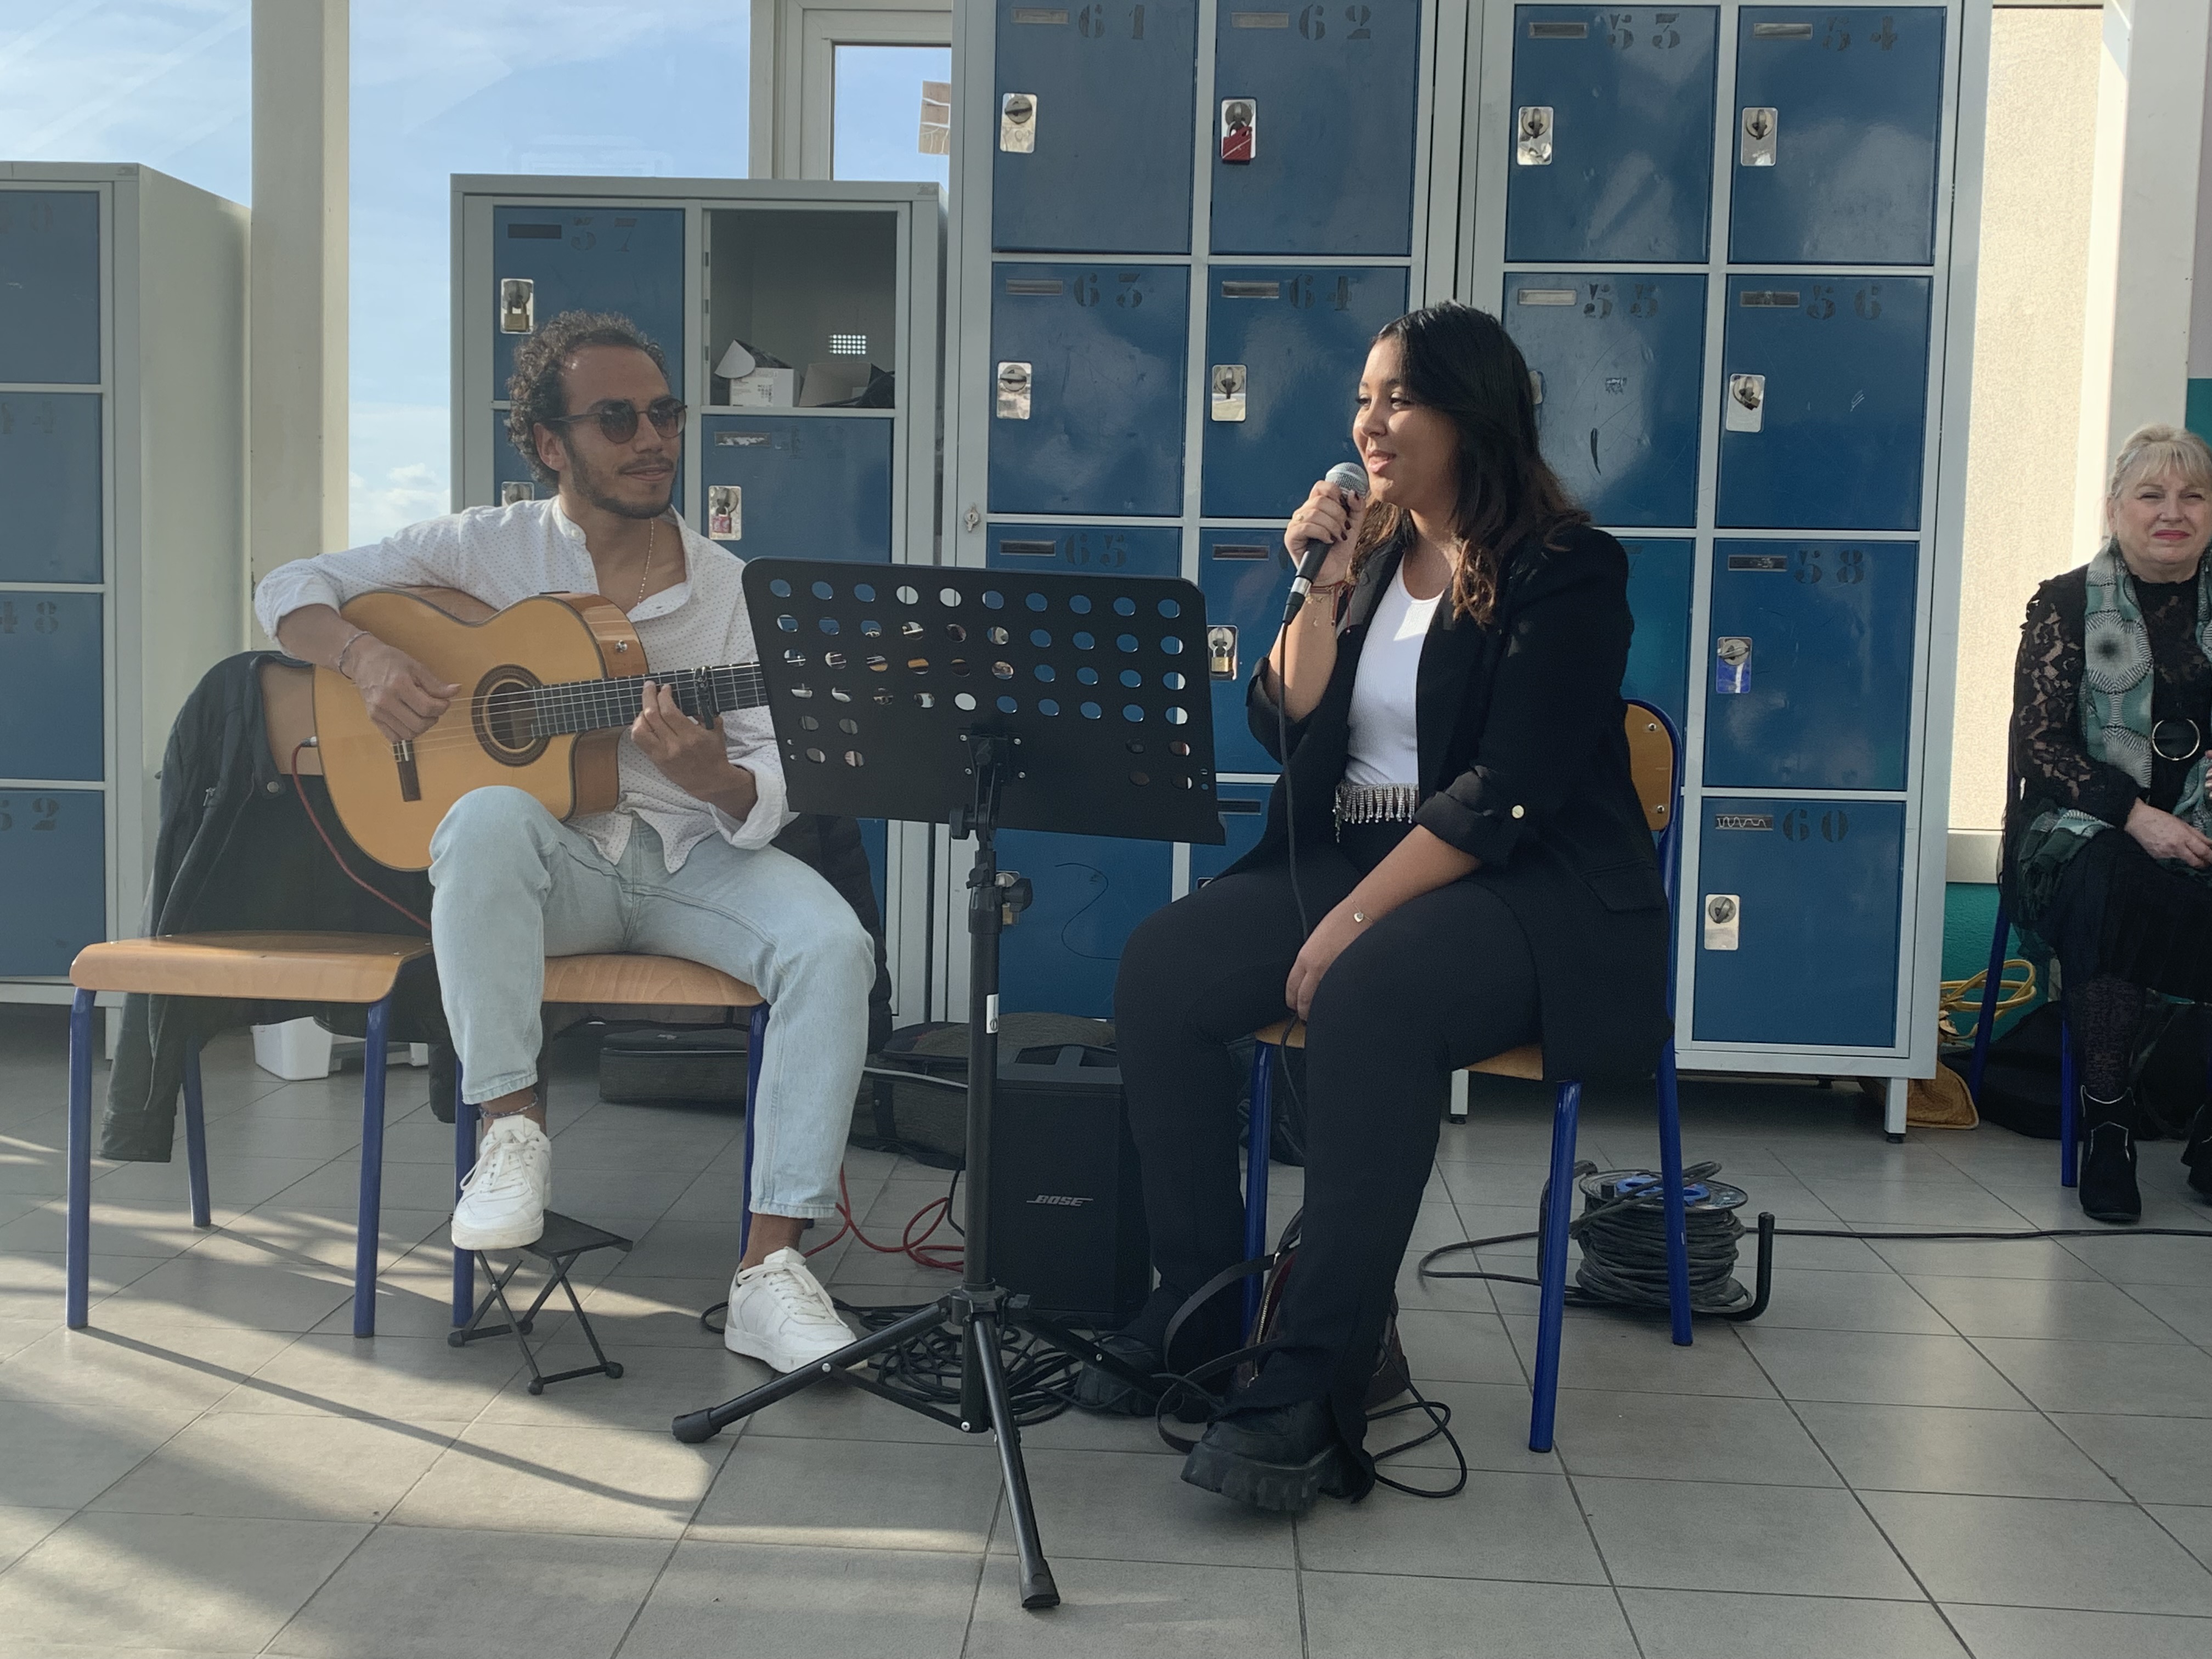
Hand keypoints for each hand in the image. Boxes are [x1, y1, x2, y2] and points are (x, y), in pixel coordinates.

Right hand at [346, 638, 458, 742]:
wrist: (363, 661)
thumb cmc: (390, 661)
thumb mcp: (416, 667)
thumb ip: (435, 683)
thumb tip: (456, 691)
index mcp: (398, 685)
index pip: (427, 708)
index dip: (442, 707)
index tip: (444, 702)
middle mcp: (386, 701)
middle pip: (419, 725)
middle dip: (433, 719)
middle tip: (434, 709)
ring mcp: (378, 711)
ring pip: (408, 734)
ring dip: (421, 727)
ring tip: (422, 714)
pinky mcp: (373, 718)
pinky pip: (394, 737)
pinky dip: (406, 733)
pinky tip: (409, 720)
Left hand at [631, 680, 734, 799]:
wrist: (709, 781)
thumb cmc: (713, 755)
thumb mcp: (716, 731)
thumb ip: (705, 712)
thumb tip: (691, 697)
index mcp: (691, 736)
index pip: (669, 711)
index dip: (664, 696)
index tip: (665, 688)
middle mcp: (674, 745)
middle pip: (652, 715)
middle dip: (648, 696)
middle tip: (650, 687)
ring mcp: (662, 754)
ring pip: (640, 729)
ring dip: (640, 712)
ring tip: (646, 705)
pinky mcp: (655, 760)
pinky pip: (639, 740)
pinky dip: (638, 727)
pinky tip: (644, 721)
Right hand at [1282, 475, 1369, 589]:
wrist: (1333, 572)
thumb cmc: (1339, 550)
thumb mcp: (1354, 525)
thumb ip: (1356, 507)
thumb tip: (1352, 493)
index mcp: (1317, 507)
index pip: (1321, 487)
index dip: (1335, 493)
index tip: (1345, 506)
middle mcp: (1304, 513)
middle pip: (1320, 499)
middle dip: (1338, 514)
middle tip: (1343, 528)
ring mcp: (1296, 524)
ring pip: (1314, 512)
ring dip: (1331, 526)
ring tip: (1336, 536)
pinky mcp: (1291, 537)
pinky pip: (1306, 526)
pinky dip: (1321, 533)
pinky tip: (1327, 540)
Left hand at [1284, 901, 1372, 1021]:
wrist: (1362, 914)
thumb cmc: (1341, 921)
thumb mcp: (1316, 940)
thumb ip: (1310, 958)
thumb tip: (1309, 973)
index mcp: (1305, 958)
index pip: (1292, 987)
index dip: (1291, 999)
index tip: (1293, 1004)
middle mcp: (1316, 970)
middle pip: (1304, 1000)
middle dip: (1303, 1010)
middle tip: (1305, 1016)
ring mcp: (1333, 975)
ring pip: (1320, 1002)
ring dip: (1318, 1010)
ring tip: (1320, 1015)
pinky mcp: (1350, 977)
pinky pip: (1338, 996)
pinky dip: (1335, 1003)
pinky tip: (1338, 1005)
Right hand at [2125, 798, 2211, 867]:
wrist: (2137, 820)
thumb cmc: (2160, 818)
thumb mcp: (2182, 823)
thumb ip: (2197, 835)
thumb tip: (2210, 844)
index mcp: (2184, 836)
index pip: (2203, 851)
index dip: (2211, 857)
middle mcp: (2176, 848)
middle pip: (2195, 862)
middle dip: (2203, 864)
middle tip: (2206, 862)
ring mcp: (2166, 854)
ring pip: (2183, 861)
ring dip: (2187, 857)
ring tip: (2184, 850)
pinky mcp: (2157, 857)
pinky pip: (2170, 859)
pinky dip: (2173, 855)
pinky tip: (2167, 847)